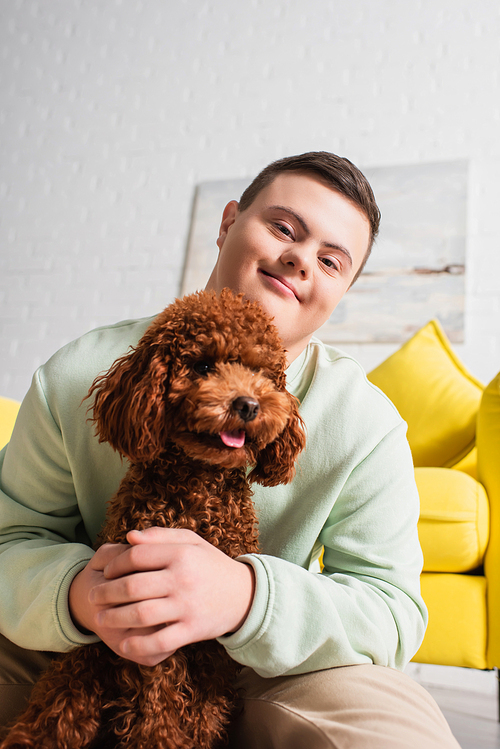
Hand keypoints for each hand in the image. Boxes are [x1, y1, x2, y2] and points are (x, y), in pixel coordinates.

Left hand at [68, 527, 255, 666]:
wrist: (244, 595)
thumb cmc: (210, 565)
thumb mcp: (191, 542)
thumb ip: (160, 536)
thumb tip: (129, 537)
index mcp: (181, 554)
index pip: (137, 556)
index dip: (115, 563)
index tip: (106, 571)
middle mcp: (183, 579)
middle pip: (133, 586)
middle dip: (107, 592)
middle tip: (93, 596)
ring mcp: (187, 606)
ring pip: (141, 614)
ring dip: (115, 617)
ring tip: (101, 618)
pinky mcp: (192, 630)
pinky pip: (159, 641)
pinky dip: (138, 644)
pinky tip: (123, 643)